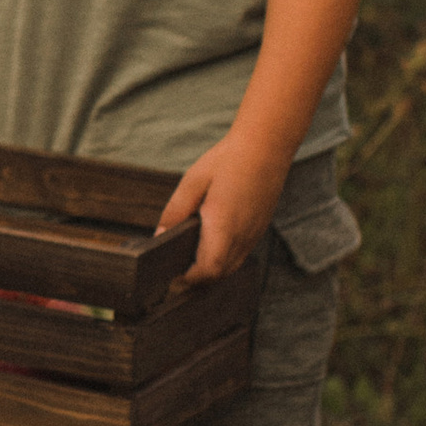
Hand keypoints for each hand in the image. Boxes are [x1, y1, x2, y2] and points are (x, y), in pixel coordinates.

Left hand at [157, 133, 287, 281]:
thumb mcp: (192, 182)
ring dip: (211, 270)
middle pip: (219, 275)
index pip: (207, 271)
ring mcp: (254, 234)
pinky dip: (224, 259)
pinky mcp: (260, 228)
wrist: (267, 145)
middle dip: (197, 279)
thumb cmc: (227, 160)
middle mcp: (242, 236)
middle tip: (174, 273)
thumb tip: (158, 237)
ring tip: (188, 262)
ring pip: (231, 267)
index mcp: (223, 226)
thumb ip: (175, 212)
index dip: (188, 280)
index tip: (170, 277)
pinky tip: (209, 247)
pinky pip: (241, 254)